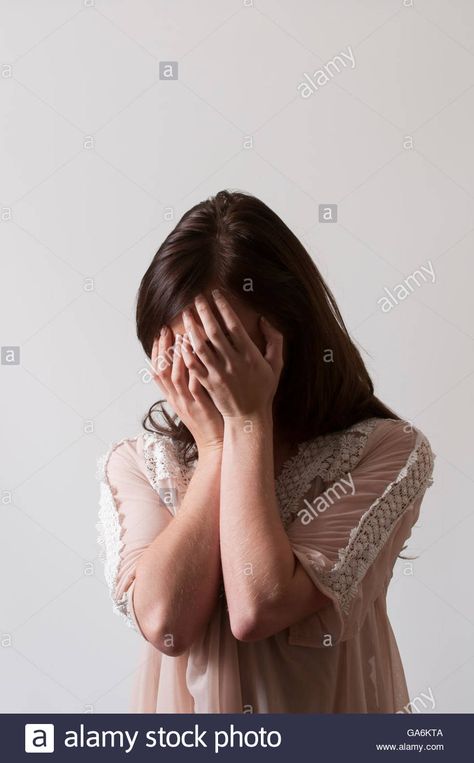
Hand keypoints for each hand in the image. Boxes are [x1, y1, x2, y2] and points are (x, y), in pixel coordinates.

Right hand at [151, 325, 223, 453]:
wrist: (215, 444)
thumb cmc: (208, 420)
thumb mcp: (192, 402)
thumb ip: (188, 384)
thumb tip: (189, 361)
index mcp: (173, 398)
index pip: (158, 371)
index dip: (157, 352)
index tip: (159, 334)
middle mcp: (176, 399)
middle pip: (162, 370)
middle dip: (162, 348)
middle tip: (165, 328)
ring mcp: (187, 403)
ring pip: (175, 376)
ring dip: (177, 355)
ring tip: (181, 335)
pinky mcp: (200, 406)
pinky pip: (193, 385)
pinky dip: (193, 369)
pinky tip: (197, 355)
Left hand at [179, 289, 283, 419]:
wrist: (249, 417)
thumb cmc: (263, 389)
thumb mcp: (276, 364)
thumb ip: (274, 340)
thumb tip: (264, 319)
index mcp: (249, 355)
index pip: (234, 326)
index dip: (223, 308)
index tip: (216, 294)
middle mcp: (233, 363)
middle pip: (214, 332)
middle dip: (204, 312)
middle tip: (196, 299)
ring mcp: (218, 374)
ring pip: (200, 347)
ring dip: (191, 328)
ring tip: (186, 314)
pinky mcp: (208, 384)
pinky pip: (193, 365)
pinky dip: (185, 352)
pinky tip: (180, 340)